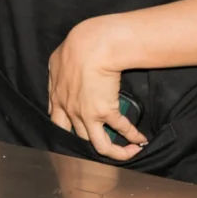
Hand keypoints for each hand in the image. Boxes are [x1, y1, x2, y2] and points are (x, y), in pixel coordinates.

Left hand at [46, 16, 144, 160]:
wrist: (91, 45)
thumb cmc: (75, 47)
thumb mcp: (56, 62)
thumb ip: (56, 75)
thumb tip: (60, 79)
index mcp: (57, 99)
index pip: (59, 123)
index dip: (69, 132)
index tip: (80, 134)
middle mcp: (70, 111)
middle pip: (79, 139)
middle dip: (93, 145)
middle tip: (107, 145)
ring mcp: (87, 115)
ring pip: (100, 146)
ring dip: (115, 152)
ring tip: (127, 152)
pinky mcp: (105, 111)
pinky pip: (121, 130)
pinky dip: (133, 137)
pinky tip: (141, 140)